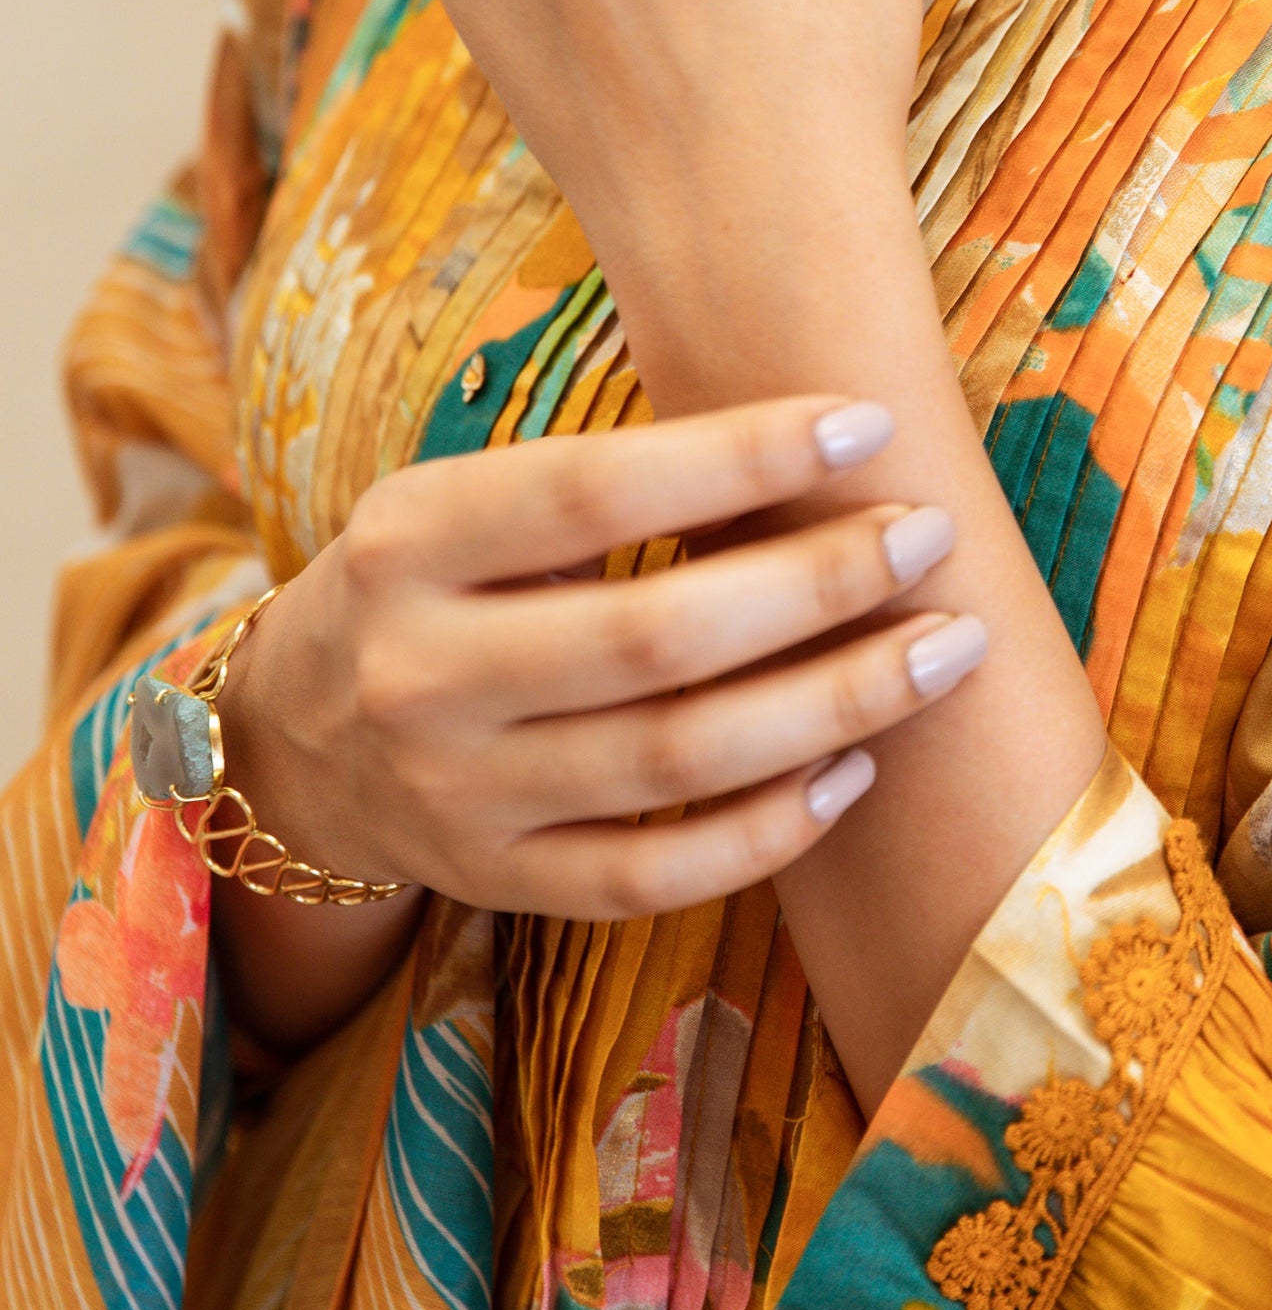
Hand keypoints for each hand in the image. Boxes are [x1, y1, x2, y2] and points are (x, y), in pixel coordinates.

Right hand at [214, 395, 982, 956]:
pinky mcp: (499, 883)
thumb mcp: (456, 504)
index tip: (867, 426)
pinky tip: (856, 770)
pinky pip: (656, 873)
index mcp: (411, 544)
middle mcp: (423, 674)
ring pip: (678, 760)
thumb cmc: (426, 588)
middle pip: (656, 635)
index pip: (592, 491)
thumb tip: (815, 440)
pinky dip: (768, 830)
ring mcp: (458, 795)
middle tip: (931, 538)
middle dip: (821, 583)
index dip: (740, 457)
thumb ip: (597, 485)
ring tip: (942, 650)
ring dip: (835, 703)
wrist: (290, 742)